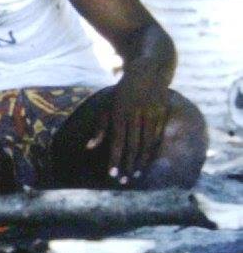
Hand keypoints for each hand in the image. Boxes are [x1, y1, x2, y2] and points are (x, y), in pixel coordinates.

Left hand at [86, 70, 169, 184]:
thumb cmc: (122, 93)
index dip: (115, 159)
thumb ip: (100, 128)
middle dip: (128, 165)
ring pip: (147, 143)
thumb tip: (89, 147)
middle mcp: (136, 114)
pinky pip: (158, 137)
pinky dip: (153, 151)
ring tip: (137, 175)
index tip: (113, 175)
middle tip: (125, 182)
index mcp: (119, 112)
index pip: (117, 142)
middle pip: (132, 145)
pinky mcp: (163, 114)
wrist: (148, 71)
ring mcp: (151, 114)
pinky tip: (149, 162)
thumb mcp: (107, 106)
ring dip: (142, 162)